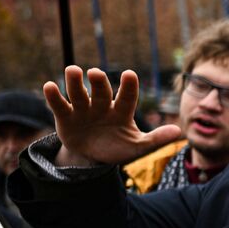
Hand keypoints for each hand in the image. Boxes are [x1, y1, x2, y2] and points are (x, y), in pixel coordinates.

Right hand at [42, 66, 181, 166]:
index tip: (129, 74)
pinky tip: (49, 86)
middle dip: (99, 83)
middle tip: (95, 73)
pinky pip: (59, 105)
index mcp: (122, 111)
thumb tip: (179, 132)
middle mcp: (102, 106)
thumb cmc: (118, 148)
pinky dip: (54, 96)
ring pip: (79, 93)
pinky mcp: (65, 117)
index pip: (128, 97)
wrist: (93, 157)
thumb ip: (156, 139)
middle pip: (101, 92)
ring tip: (72, 70)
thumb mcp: (138, 147)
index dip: (129, 87)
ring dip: (75, 82)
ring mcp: (83, 110)